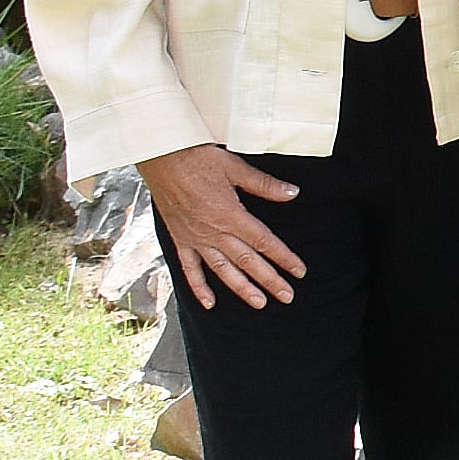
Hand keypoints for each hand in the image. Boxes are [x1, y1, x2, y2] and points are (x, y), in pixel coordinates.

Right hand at [134, 143, 306, 310]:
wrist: (158, 156)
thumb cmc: (196, 157)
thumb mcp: (234, 167)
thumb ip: (264, 185)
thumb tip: (293, 193)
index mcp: (230, 214)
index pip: (264, 242)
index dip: (284, 258)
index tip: (299, 272)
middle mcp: (213, 231)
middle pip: (247, 261)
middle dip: (269, 280)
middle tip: (287, 297)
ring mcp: (195, 238)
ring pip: (222, 269)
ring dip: (241, 288)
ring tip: (259, 303)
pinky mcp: (180, 238)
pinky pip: (189, 268)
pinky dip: (199, 286)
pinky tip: (210, 303)